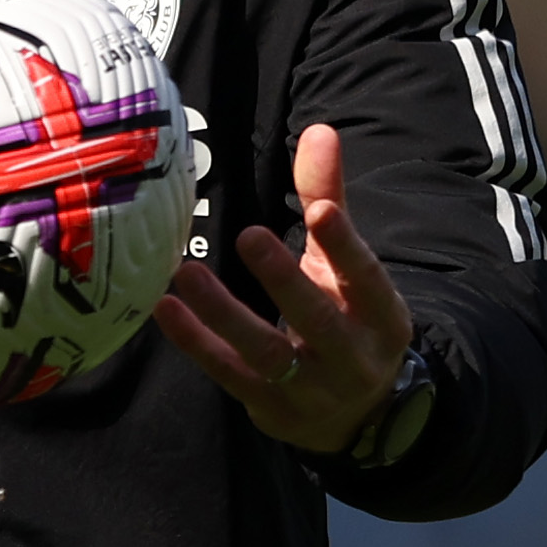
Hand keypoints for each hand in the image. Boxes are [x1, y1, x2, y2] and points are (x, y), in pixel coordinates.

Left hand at [150, 125, 413, 456]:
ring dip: (225, 314)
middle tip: (248, 236)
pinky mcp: (270, 408)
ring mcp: (311, 390)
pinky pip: (230, 374)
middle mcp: (352, 356)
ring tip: (186, 272)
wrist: (354, 416)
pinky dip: (197, 344)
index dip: (344, 246)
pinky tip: (166, 309)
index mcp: (380, 315)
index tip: (320, 211)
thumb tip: (320, 130)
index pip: (366, 277)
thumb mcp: (345, 265)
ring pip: (268, 353)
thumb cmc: (344, 316)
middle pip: (319, 319)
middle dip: (285, 280)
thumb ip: (328, 198)